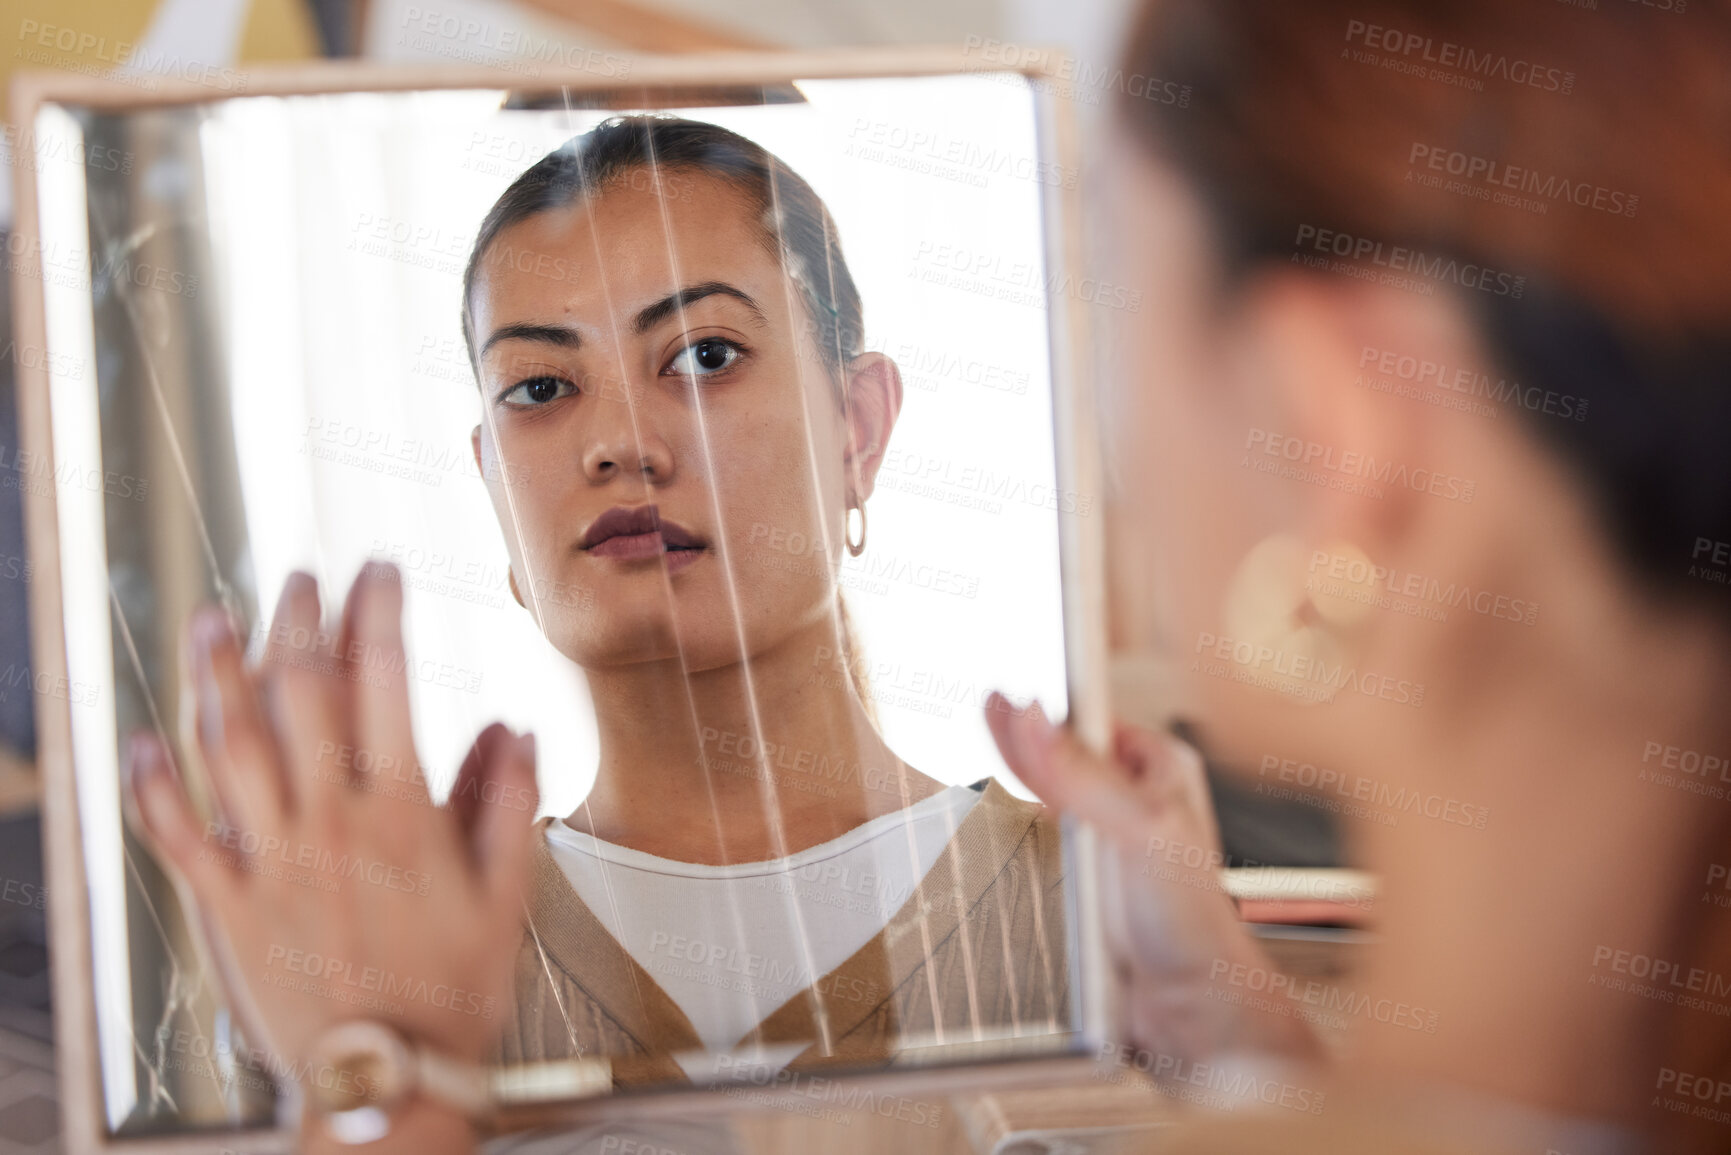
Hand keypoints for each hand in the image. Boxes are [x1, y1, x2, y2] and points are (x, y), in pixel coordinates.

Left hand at [123, 563, 538, 1091]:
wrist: (388, 1078)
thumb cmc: (449, 993)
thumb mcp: (508, 896)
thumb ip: (510, 804)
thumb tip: (514, 730)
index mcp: (404, 813)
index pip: (386, 682)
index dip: (379, 613)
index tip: (379, 571)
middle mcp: (331, 823)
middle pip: (301, 693)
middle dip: (299, 620)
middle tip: (298, 575)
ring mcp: (272, 860)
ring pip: (231, 747)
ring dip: (217, 675)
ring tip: (212, 620)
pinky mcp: (227, 904)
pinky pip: (179, 834)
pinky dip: (154, 786)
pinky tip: (143, 743)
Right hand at [984, 693, 1319, 1063]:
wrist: (1187, 1007)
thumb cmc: (1191, 921)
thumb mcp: (1137, 829)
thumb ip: (1080, 774)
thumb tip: (1032, 719)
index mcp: (1161, 768)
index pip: (1090, 722)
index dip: (1048, 710)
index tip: (1005, 693)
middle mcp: (1136, 796)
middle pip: (1064, 753)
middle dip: (1026, 735)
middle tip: (986, 705)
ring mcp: (1108, 836)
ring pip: (1051, 792)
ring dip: (1019, 774)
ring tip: (990, 731)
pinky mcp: (1086, 876)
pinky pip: (1044, 834)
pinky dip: (1020, 816)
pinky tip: (1004, 796)